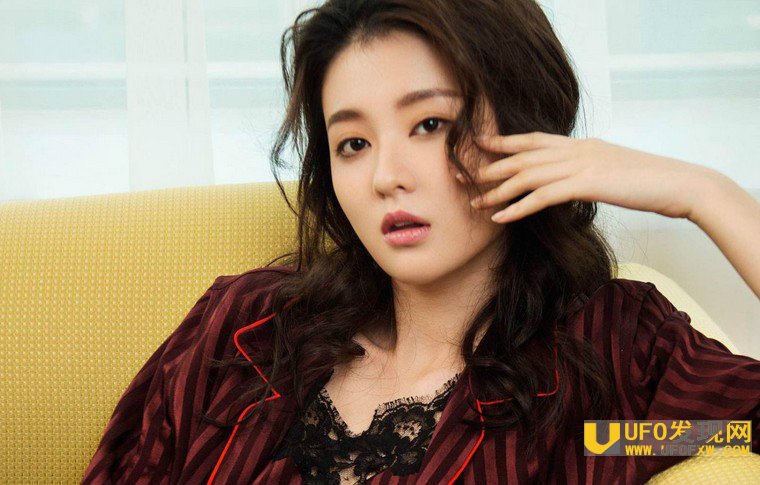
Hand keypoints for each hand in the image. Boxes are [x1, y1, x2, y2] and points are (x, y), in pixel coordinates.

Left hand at [460, 131, 718, 222]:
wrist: (678, 184)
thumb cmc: (648, 180)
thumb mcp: (611, 168)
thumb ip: (587, 168)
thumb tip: (571, 178)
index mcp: (580, 144)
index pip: (533, 139)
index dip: (504, 142)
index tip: (479, 145)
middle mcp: (575, 150)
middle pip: (521, 156)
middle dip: (489, 167)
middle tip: (462, 177)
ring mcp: (580, 165)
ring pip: (527, 176)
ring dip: (497, 191)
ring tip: (475, 203)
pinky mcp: (586, 184)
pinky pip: (542, 196)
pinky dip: (517, 207)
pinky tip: (500, 217)